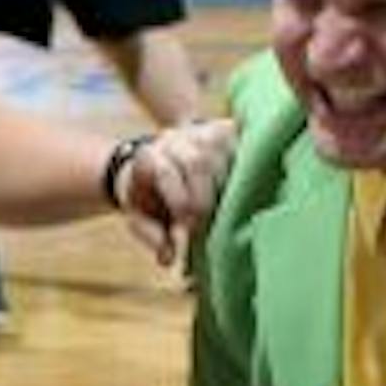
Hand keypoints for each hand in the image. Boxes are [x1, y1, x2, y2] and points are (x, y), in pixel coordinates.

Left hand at [115, 117, 235, 265]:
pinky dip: (245, 159)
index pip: (166, 173)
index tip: (190, 228)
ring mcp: (199, 130)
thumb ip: (152, 236)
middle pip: (198, 161)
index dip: (181, 202)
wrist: (154, 162)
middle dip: (206, 196)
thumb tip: (169, 257)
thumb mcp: (141, 218)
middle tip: (209, 219)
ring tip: (227, 203)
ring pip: (221, 149)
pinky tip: (245, 179)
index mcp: (148, 157)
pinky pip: (239, 139)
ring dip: (228, 180)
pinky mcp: (222, 128)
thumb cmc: (149, 198)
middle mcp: (173, 138)